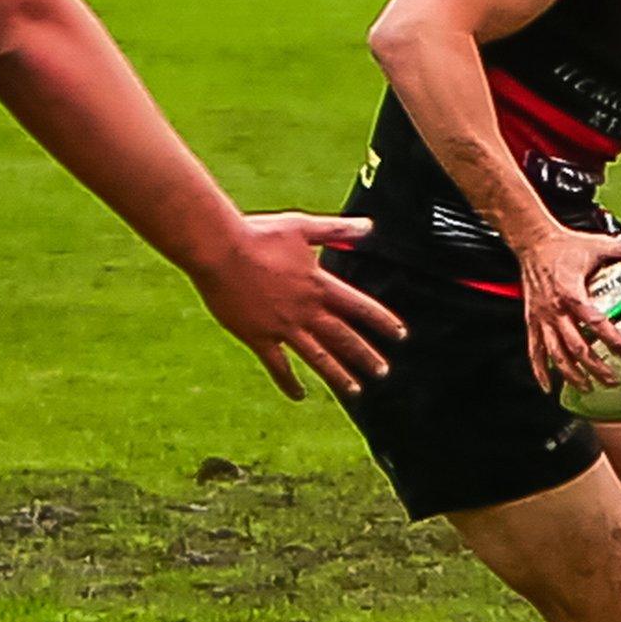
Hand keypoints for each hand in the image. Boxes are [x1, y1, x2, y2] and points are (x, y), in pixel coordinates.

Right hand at [188, 212, 407, 400]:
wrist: (219, 250)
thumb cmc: (259, 234)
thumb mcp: (304, 227)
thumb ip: (338, 231)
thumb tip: (370, 225)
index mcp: (320, 285)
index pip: (360, 307)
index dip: (382, 321)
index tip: (400, 335)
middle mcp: (307, 310)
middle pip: (344, 337)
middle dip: (366, 356)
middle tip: (383, 372)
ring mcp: (283, 326)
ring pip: (318, 357)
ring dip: (338, 375)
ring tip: (356, 391)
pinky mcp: (258, 337)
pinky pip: (278, 366)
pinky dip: (289, 382)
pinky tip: (300, 395)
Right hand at [518, 227, 620, 392]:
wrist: (532, 242)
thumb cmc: (563, 245)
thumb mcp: (596, 245)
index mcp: (572, 293)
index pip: (595, 322)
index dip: (612, 339)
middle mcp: (555, 309)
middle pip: (576, 346)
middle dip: (595, 366)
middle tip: (613, 380)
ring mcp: (542, 318)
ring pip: (555, 353)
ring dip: (571, 374)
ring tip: (587, 387)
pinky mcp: (532, 320)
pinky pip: (534, 350)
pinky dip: (540, 370)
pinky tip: (548, 386)